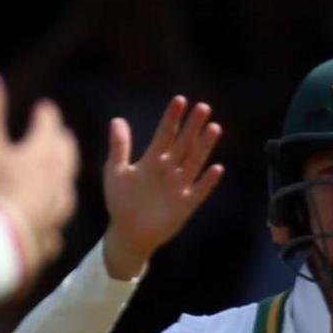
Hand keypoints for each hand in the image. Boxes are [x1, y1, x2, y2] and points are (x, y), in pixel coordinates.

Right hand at [0, 69, 79, 273]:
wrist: (10, 240)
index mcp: (41, 158)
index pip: (47, 130)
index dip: (46, 117)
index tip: (47, 108)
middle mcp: (56, 182)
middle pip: (64, 159)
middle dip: (63, 144)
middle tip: (65, 135)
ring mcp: (56, 210)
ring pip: (65, 189)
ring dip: (65, 178)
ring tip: (64, 175)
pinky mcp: (50, 234)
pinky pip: (57, 221)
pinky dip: (55, 214)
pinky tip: (54, 220)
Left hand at [101, 95, 224, 278]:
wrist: (128, 232)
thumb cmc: (121, 201)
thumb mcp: (115, 171)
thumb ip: (119, 147)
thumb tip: (117, 120)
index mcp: (152, 160)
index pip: (165, 134)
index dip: (172, 118)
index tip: (180, 100)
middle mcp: (169, 170)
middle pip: (184, 144)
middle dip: (193, 126)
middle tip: (203, 107)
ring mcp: (179, 186)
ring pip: (195, 161)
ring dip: (204, 146)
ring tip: (214, 128)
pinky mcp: (186, 204)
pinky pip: (199, 190)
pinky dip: (208, 180)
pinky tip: (216, 168)